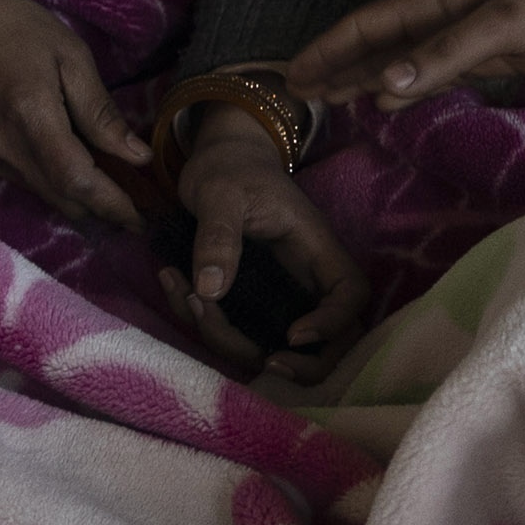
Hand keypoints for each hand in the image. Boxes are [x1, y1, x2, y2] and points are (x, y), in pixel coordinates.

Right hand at [0, 0, 148, 238]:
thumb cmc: (15, 28)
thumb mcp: (70, 56)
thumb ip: (101, 112)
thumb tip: (137, 157)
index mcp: (31, 116)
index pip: (77, 179)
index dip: (113, 203)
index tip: (143, 217)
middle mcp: (4, 147)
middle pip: (63, 198)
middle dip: (104, 208)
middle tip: (140, 202)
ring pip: (46, 195)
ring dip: (81, 197)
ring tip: (115, 183)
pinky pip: (28, 182)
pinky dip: (56, 182)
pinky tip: (75, 163)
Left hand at [167, 101, 370, 378]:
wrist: (215, 159)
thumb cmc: (228, 168)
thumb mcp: (219, 193)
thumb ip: (218, 237)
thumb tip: (211, 290)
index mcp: (315, 248)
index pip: (350, 294)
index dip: (332, 324)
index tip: (291, 334)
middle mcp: (305, 278)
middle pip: (333, 338)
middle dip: (301, 365)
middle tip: (261, 362)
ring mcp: (281, 293)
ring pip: (278, 344)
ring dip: (230, 341)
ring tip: (185, 297)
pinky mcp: (252, 300)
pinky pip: (239, 330)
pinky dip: (206, 324)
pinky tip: (174, 287)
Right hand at [287, 0, 524, 108]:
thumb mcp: (505, 20)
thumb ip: (447, 51)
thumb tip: (387, 83)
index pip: (371, 24)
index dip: (330, 47)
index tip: (294, 73)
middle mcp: (446, 16)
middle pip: (377, 44)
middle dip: (337, 66)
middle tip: (296, 95)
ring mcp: (468, 39)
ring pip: (402, 63)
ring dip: (365, 79)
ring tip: (327, 101)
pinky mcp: (494, 59)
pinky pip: (437, 76)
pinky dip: (408, 90)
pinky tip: (387, 104)